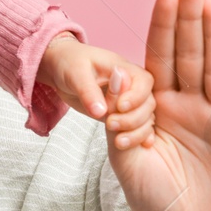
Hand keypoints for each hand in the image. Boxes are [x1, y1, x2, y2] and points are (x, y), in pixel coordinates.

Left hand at [38, 33, 155, 144]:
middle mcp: (133, 85)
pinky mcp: (123, 114)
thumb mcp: (76, 74)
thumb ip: (89, 92)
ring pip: (145, 118)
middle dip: (133, 118)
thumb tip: (100, 112)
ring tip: (120, 142)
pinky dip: (139, 136)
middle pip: (147, 104)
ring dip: (136, 131)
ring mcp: (130, 101)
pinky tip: (142, 146)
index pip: (144, 83)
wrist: (62, 70)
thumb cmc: (70, 64)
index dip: (136, 97)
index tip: (119, 107)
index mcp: (125, 68)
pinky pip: (137, 126)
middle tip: (110, 124)